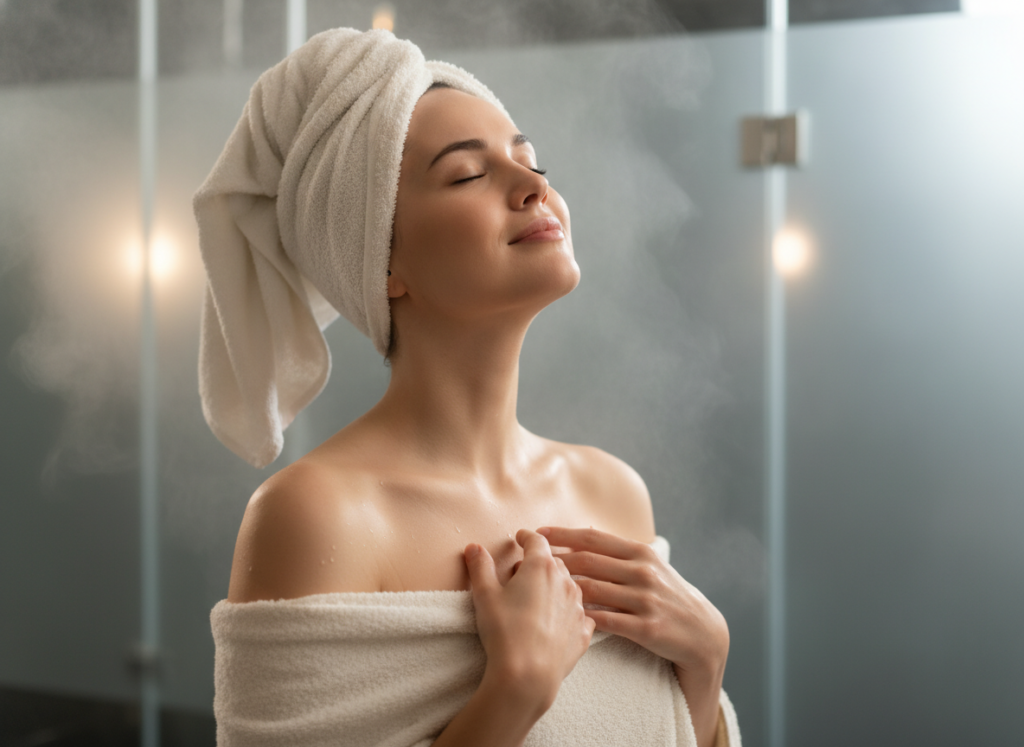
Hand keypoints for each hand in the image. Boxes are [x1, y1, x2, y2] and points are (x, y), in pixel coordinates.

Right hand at [464, 529, 595, 714]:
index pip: (536, 540)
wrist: (528, 675)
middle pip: (554, 562)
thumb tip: (474, 548)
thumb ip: (480, 567)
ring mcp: (578, 606)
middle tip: (520, 574)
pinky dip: (567, 612)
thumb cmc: (504, 632)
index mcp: (541, 567)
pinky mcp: (584, 630)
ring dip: (554, 586)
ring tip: (536, 599)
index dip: (526, 536)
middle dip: (538, 563)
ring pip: (568, 585)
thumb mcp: (484, 595)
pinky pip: (578, 613)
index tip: (520, 537)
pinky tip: (556, 622)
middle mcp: (566, 581)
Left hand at [539, 526, 727, 746]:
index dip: (560, 535)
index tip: (534, 533)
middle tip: (523, 560)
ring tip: (533, 589)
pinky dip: (581, 618)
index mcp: (640, 553)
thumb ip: (618, 552)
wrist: (703, 633)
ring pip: (592, 590)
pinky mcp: (646, 628)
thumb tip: (583, 531)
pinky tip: (560, 618)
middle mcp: (642, 572)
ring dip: (560, 589)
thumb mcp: (650, 566)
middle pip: (587, 561)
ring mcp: (645, 599)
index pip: (592, 538)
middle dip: (552, 560)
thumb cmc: (668, 596)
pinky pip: (605, 621)